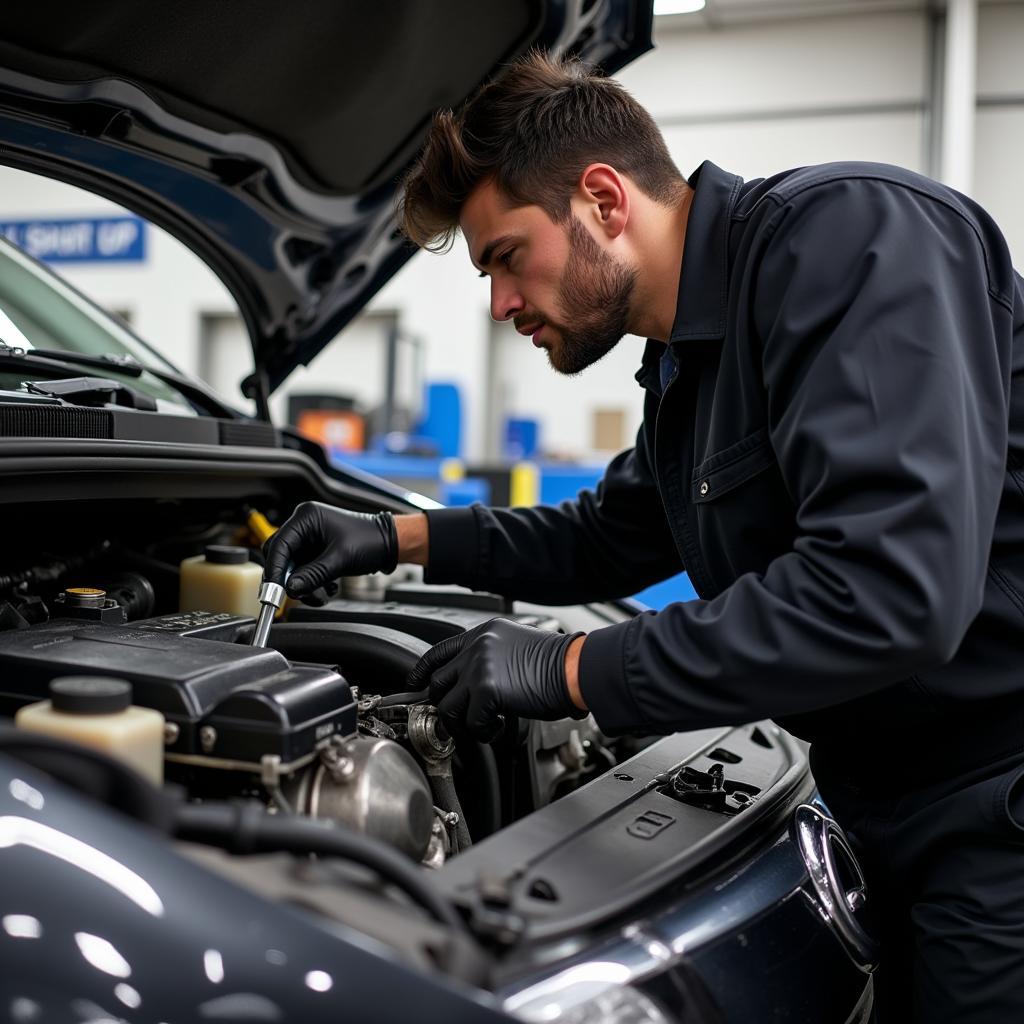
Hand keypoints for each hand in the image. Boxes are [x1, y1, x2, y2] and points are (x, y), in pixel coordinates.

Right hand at [262, 501, 397, 597]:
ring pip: (292, 568)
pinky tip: (328, 588)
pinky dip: (311, 583)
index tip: (275, 589)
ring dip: (303, 585)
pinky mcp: (315, 551)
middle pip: (281, 556)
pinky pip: (303, 571)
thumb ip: (313, 575)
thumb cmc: (371, 540)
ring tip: (322, 595)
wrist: (390, 544)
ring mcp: (309, 539)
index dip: (275, 569)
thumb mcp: (341, 559)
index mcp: (306, 517)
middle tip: (297, 595)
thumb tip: (290, 588)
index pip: (279, 544)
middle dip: (289, 579)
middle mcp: (304, 526)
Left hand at [407, 618, 586, 741]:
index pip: (439, 651)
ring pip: (448, 705)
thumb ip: (490, 659)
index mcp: (484, 634)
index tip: (415, 683)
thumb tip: (476, 685)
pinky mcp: (486, 690)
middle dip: (443, 704)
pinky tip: (498, 728)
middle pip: (438, 681)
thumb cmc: (557, 663)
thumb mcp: (517, 649)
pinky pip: (470, 722)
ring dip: (463, 722)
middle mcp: (477, 647)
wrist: (575, 668)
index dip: (423, 670)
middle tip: (455, 719)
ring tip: (484, 725)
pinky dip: (483, 731)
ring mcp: (479, 667)